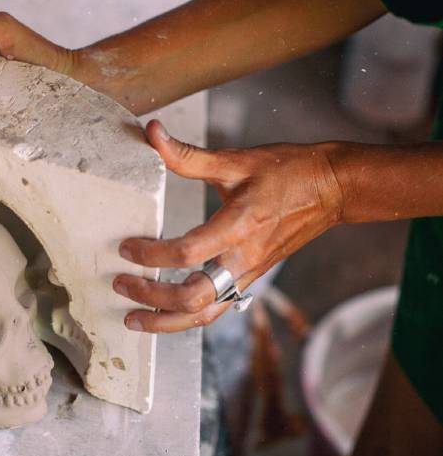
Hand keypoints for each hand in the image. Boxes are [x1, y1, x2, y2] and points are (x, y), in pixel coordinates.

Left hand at [113, 120, 344, 332]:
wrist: (332, 189)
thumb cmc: (288, 172)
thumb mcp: (236, 159)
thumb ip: (189, 155)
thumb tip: (153, 134)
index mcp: (240, 226)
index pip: (188, 253)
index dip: (151, 255)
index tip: (126, 248)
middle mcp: (244, 258)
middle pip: (193, 298)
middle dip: (151, 297)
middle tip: (121, 284)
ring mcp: (249, 274)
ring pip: (205, 314)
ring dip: (165, 321)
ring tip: (134, 318)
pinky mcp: (250, 279)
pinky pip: (216, 309)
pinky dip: (186, 317)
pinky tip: (165, 313)